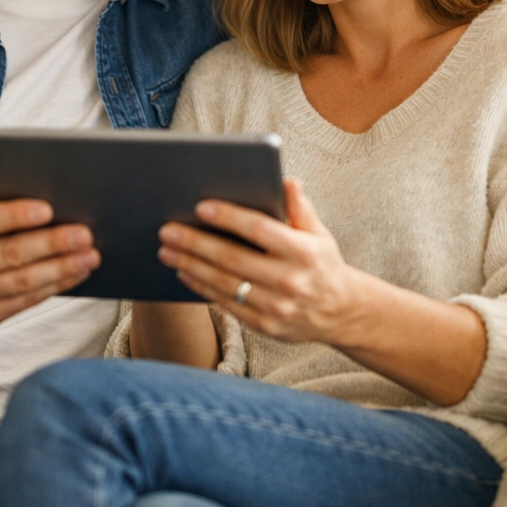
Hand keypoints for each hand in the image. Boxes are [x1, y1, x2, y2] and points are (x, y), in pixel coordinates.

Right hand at [0, 198, 99, 329]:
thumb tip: (44, 194)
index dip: (16, 216)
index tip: (48, 208)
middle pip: (10, 255)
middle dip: (53, 245)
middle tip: (85, 235)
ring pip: (23, 283)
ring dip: (62, 269)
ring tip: (91, 256)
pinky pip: (25, 302)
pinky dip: (54, 287)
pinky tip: (75, 274)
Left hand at [158, 178, 360, 343]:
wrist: (340, 313)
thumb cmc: (322, 263)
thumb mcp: (319, 233)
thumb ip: (300, 208)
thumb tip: (286, 181)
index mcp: (304, 252)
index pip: (259, 230)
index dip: (229, 218)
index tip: (201, 207)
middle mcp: (290, 280)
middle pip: (233, 258)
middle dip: (196, 243)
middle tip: (168, 230)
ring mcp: (276, 306)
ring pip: (224, 283)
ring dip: (190, 265)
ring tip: (167, 249)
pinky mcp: (265, 325)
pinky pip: (226, 304)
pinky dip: (201, 287)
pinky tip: (183, 271)